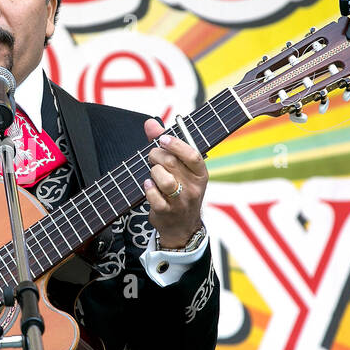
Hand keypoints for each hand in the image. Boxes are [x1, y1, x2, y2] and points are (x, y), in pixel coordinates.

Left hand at [142, 119, 208, 247]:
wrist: (182, 227)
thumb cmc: (179, 190)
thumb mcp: (180, 169)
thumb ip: (165, 145)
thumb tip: (150, 123)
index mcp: (200, 174)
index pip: (193, 155)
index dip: (176, 144)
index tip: (163, 139)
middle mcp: (194, 188)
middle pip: (172, 164)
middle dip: (156, 155)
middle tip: (152, 156)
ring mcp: (181, 202)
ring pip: (165, 180)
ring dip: (153, 172)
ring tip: (152, 172)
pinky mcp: (167, 212)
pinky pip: (155, 197)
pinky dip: (148, 188)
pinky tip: (148, 185)